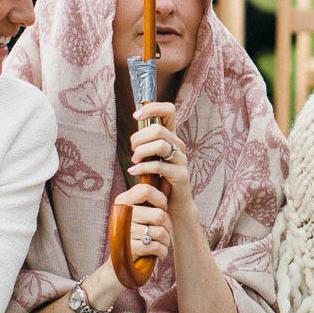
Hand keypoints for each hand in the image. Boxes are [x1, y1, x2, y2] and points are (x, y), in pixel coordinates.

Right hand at [110, 180, 172, 271]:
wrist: (122, 263)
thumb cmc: (138, 233)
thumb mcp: (143, 213)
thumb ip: (153, 199)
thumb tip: (167, 180)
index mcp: (123, 201)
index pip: (146, 190)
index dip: (161, 199)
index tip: (162, 208)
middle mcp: (121, 214)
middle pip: (159, 215)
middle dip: (168, 226)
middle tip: (164, 231)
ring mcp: (124, 232)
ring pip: (160, 232)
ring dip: (166, 240)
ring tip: (160, 242)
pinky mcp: (129, 249)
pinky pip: (157, 247)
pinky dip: (162, 252)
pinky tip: (158, 253)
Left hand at [127, 101, 192, 224]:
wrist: (172, 205)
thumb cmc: (157, 179)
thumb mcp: (151, 156)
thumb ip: (145, 140)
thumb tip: (134, 121)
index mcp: (171, 137)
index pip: (169, 110)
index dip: (152, 108)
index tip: (136, 115)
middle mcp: (178, 145)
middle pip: (159, 129)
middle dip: (139, 137)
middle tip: (132, 149)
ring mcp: (181, 160)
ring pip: (160, 144)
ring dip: (141, 151)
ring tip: (133, 161)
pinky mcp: (180, 175)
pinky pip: (159, 166)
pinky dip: (143, 168)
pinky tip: (133, 171)